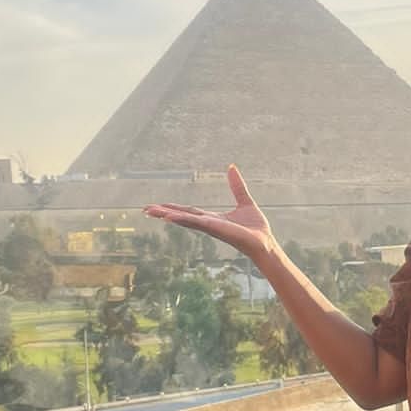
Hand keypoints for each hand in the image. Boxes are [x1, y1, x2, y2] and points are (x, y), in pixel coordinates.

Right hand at [144, 166, 273, 261]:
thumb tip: (232, 167)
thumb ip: (237, 186)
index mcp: (212, 218)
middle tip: (146, 210)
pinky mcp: (216, 229)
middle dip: (164, 213)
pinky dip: (183, 219)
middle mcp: (208, 224)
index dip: (174, 208)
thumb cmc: (255, 228)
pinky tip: (170, 216)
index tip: (159, 206)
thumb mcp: (244, 201)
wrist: (265, 242)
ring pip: (186, 219)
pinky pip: (197, 222)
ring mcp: (210, 227)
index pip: (189, 211)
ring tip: (151, 211)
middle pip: (182, 216)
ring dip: (168, 215)